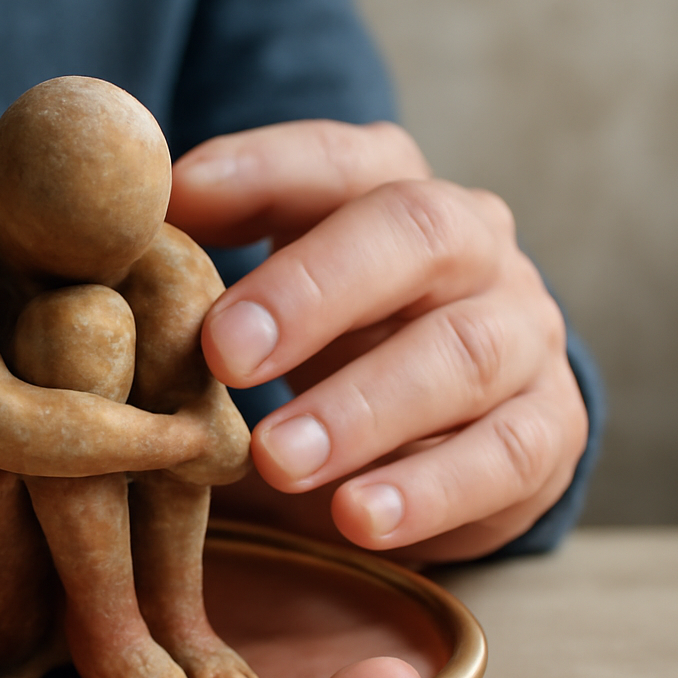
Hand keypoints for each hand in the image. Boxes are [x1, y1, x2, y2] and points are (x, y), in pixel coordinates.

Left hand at [168, 121, 588, 559]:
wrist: (457, 419)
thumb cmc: (332, 337)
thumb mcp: (268, 291)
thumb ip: (206, 256)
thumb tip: (128, 225)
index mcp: (390, 188)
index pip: (334, 157)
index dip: (260, 170)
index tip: (179, 199)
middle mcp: (473, 241)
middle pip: (414, 234)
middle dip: (314, 293)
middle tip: (226, 355)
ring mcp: (523, 332)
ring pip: (462, 353)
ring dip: (363, 410)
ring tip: (279, 460)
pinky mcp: (550, 428)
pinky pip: (505, 456)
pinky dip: (430, 492)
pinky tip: (360, 520)